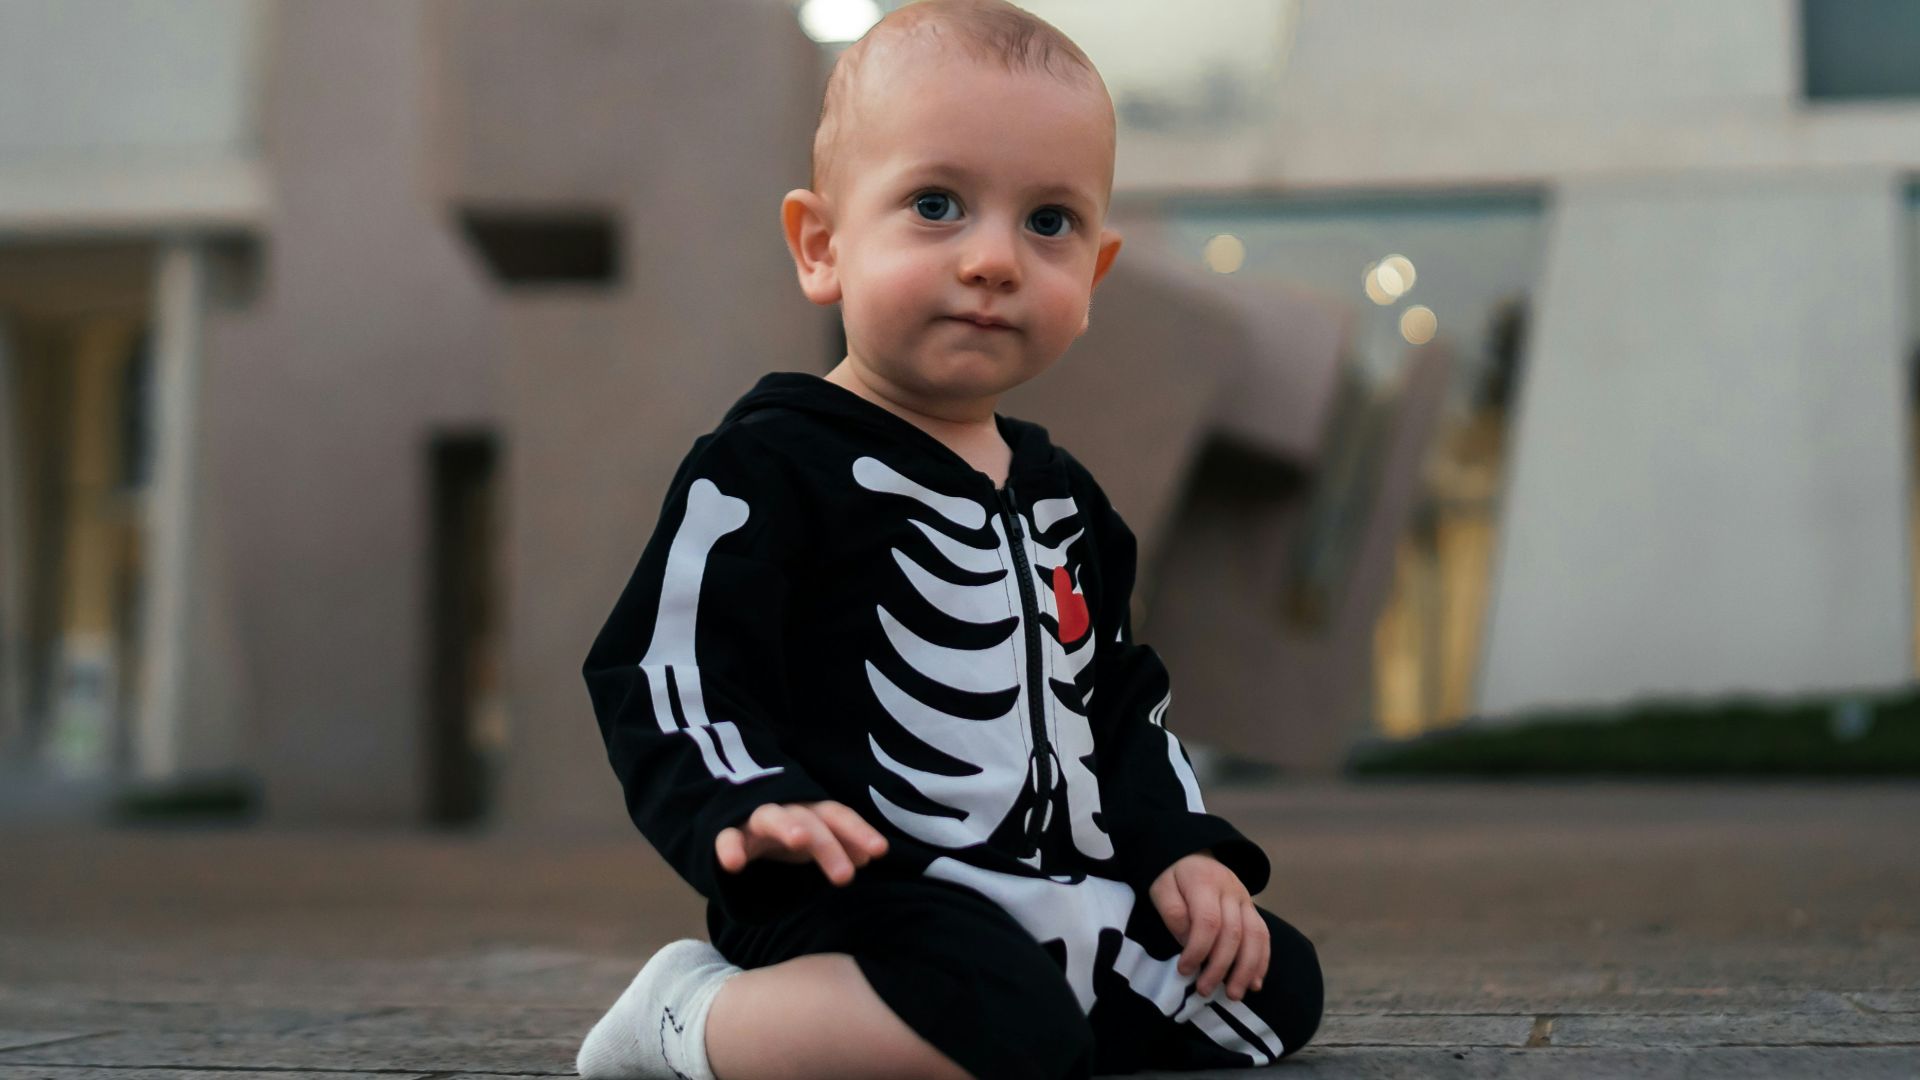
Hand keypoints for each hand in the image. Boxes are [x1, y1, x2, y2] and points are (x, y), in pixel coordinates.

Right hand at [714, 800, 888, 885]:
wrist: (738, 818)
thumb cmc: (789, 831)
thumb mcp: (816, 839)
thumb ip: (841, 845)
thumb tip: (869, 856)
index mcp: (812, 812)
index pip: (838, 816)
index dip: (858, 831)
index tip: (879, 851)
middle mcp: (787, 811)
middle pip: (811, 821)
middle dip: (829, 845)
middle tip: (845, 877)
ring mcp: (756, 820)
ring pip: (772, 817)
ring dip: (787, 825)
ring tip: (799, 841)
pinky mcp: (728, 833)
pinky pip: (726, 838)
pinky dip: (729, 848)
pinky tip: (733, 865)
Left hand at [1148, 850, 1268, 1000]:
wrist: (1193, 853)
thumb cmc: (1173, 876)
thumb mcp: (1161, 887)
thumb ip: (1173, 912)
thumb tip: (1188, 942)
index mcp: (1204, 882)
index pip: (1208, 921)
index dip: (1198, 949)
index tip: (1184, 970)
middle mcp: (1231, 890)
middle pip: (1233, 933)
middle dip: (1220, 967)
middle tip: (1204, 990)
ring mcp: (1246, 899)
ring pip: (1255, 936)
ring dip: (1246, 969)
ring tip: (1233, 994)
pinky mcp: (1253, 909)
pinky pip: (1264, 936)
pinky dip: (1261, 962)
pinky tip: (1255, 983)